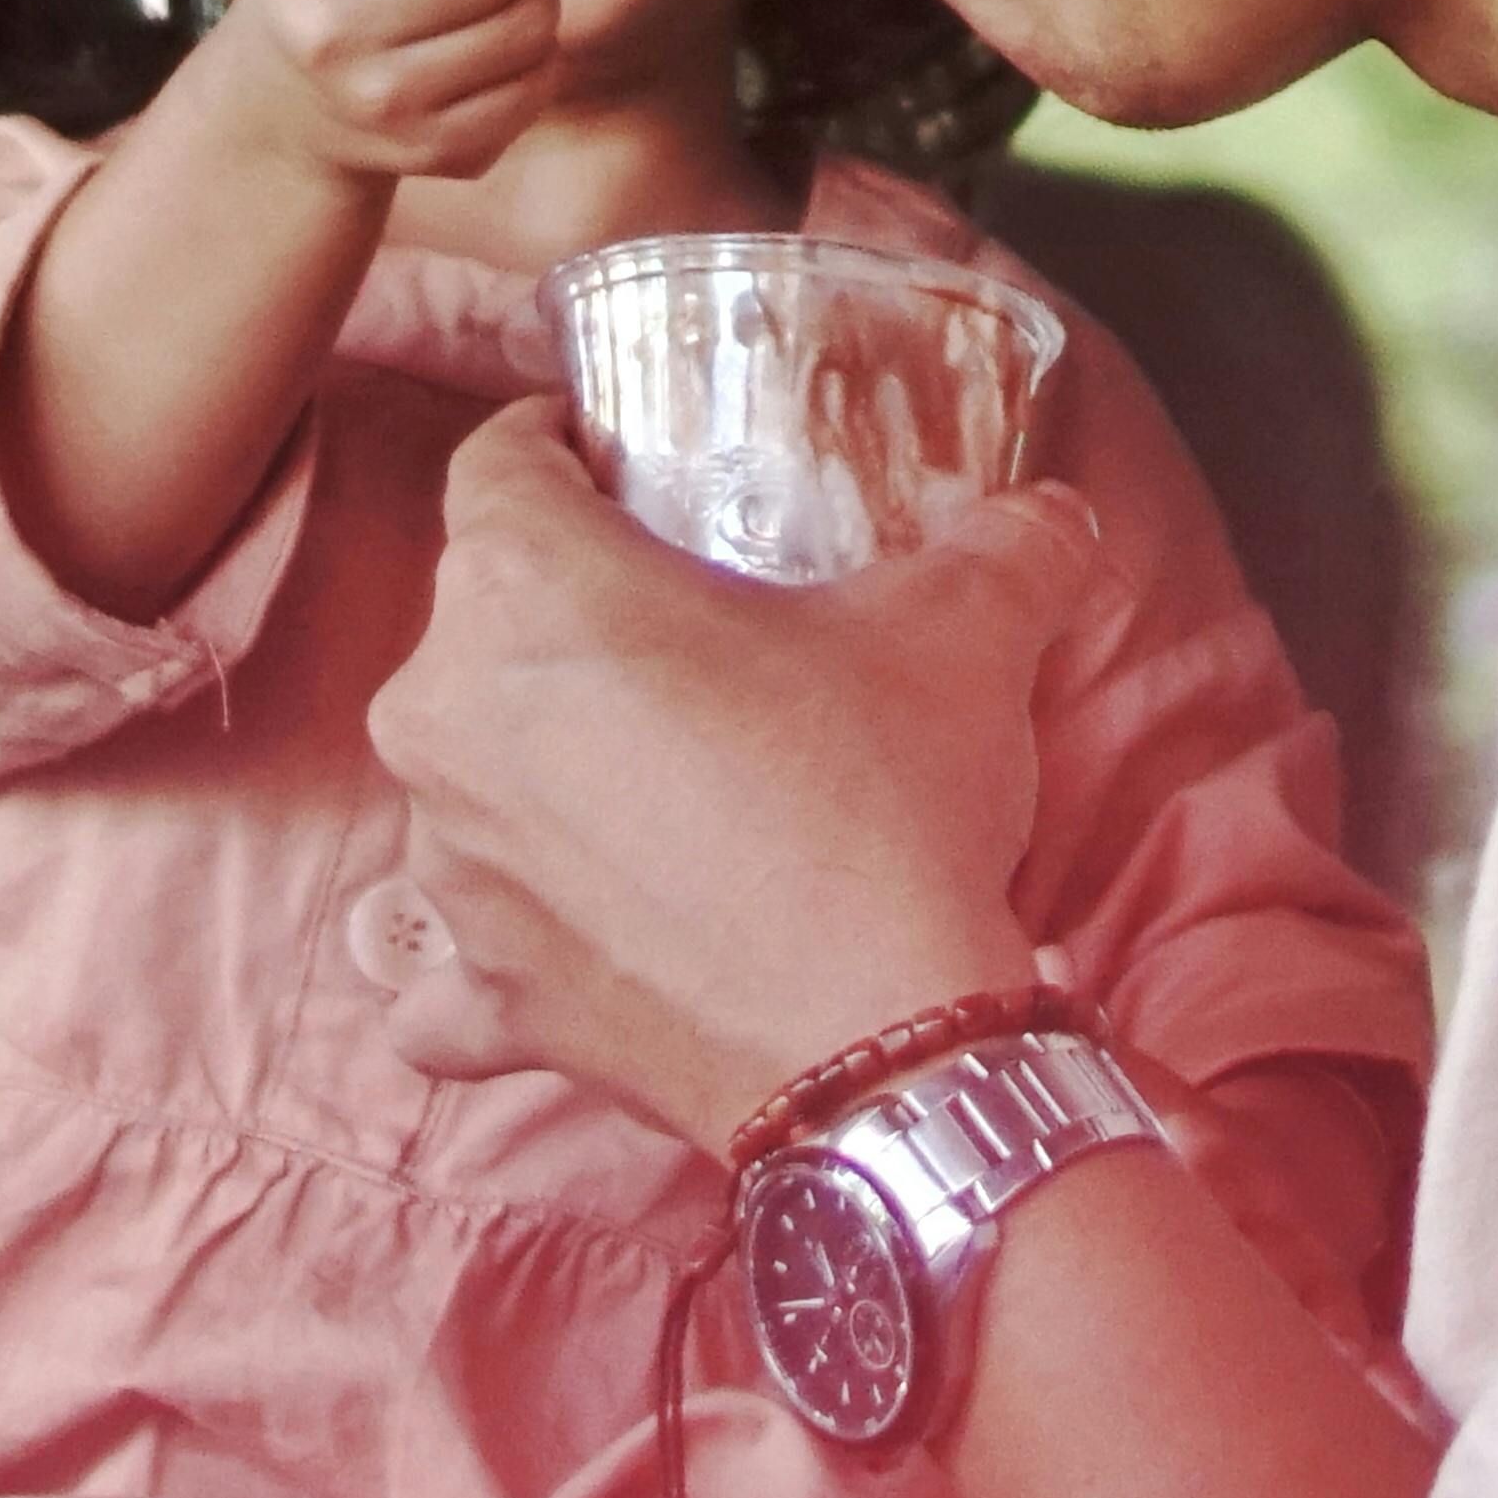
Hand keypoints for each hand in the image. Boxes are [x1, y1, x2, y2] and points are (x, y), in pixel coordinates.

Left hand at [368, 400, 1096, 1147]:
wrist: (881, 1049)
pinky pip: (450, 970)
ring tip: (667, 783)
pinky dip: (494, 954)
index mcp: (523, 586)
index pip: (498, 463)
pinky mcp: (485, 993)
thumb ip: (1004, 546)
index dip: (558, 447)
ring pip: (467, 778)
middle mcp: (442, 715)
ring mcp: (448, 867)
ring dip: (541, 769)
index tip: (617, 464)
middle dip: (569, 617)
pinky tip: (564, 941)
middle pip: (482, 621)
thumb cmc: (883, 806)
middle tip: (690, 636)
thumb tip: (1055, 513)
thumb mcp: (964, 631)